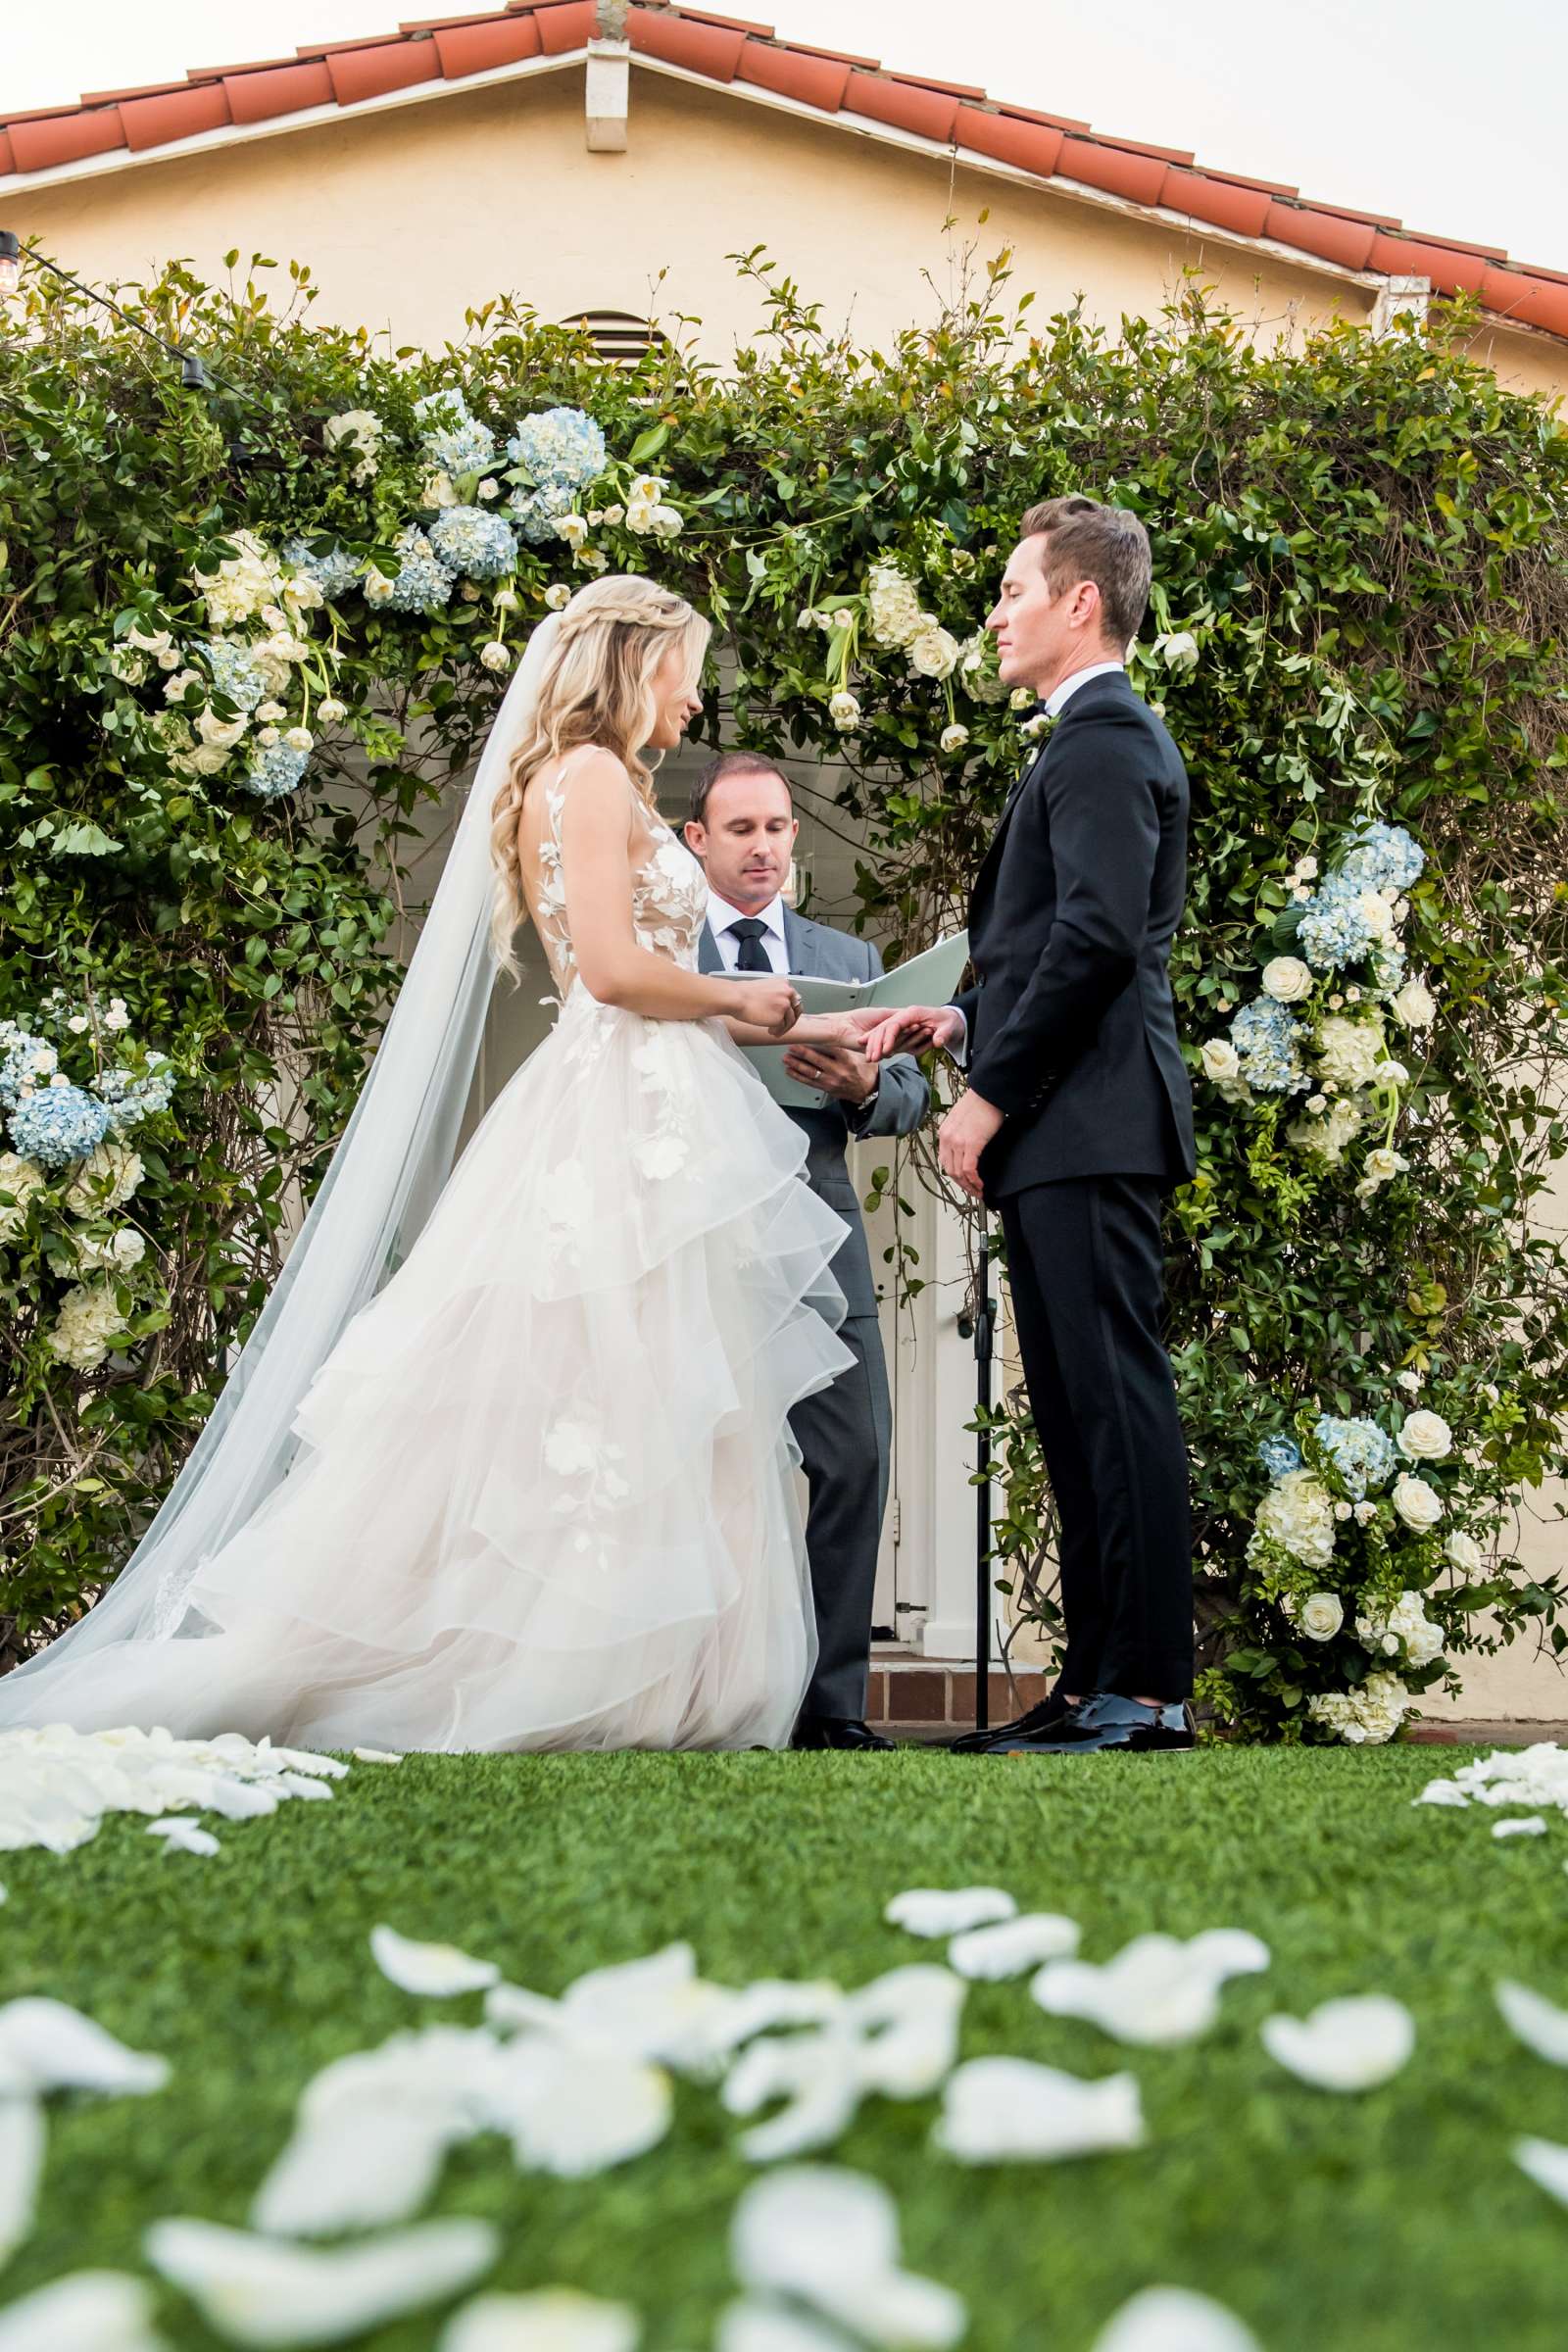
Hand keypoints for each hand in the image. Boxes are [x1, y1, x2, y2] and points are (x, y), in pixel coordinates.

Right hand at [733, 976, 802, 1036]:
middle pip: (797, 1009)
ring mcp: (785, 1004)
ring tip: (775, 1031)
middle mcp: (787, 992)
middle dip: (791, 1019)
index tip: (786, 1015)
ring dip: (783, 1028)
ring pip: (791, 1020)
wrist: (736, 998)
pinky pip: (782, 1027)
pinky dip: (777, 1031)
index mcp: (784, 983)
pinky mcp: (780, 1016)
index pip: (794, 998)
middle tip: (785, 1026)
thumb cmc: (743, 993)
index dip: (790, 1009)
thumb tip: (777, 1004)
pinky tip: (770, 1032)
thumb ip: (775, 994)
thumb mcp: (764, 987)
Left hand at [782, 1040, 877, 1103]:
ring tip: (786, 1058)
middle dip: (802, 1052)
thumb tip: (840, 1030)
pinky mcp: (826, 1088)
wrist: (867, 1091)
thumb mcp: (862, 1055)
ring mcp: (832, 1081)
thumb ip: (850, 1045)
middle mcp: (839, 1071)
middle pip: (817, 1060)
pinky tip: (790, 1070)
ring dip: (796, 1065)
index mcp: (848, 1060)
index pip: (830, 1049)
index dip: (817, 1043)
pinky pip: (809, 1082)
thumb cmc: (864, 1070)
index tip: (807, 1036)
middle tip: (792, 1046)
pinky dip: (798, 1076)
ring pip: (810, 1072)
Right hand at [846, 1004, 965, 1063]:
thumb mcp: (950, 1028)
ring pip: (882, 1031)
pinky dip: (878, 1043)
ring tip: (867, 1057)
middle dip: (876, 1042)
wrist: (952, 1019)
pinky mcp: (901, 1029)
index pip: (895, 1024)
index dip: (889, 1038)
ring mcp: (902, 1022)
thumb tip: (937, 1041)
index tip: (885, 1051)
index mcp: (913, 1013)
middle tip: (870, 1057)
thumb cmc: (949, 1021)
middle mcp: (904, 1016)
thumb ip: (943, 1035)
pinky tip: (870, 1051)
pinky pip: (886, 1035)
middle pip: (884, 1028)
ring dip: (874, 1044)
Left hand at [938, 1087, 1003, 1202]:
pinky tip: (980, 1184)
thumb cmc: (980, 1103)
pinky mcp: (971, 1143)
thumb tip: (966, 1150)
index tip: (964, 1181)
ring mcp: (957, 1141)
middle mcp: (947, 1138)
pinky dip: (974, 1180)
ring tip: (978, 1190)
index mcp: (944, 1132)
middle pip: (950, 1170)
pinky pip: (969, 1169)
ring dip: (968, 1185)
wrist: (989, 1093)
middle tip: (972, 1191)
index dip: (954, 1175)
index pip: (944, 1161)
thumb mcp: (962, 1120)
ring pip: (958, 1173)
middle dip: (962, 1184)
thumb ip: (959, 1134)